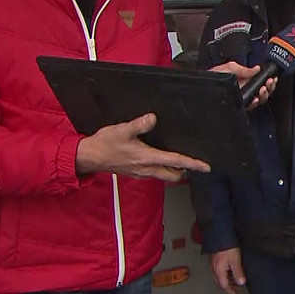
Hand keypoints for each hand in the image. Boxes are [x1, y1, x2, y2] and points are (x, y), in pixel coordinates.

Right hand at [75, 113, 209, 181]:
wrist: (89, 157)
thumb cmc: (104, 145)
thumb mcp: (122, 130)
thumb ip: (139, 124)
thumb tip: (152, 118)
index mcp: (147, 158)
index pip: (176, 162)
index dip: (193, 164)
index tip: (205, 167)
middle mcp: (146, 169)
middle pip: (174, 174)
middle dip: (187, 170)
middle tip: (197, 164)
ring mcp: (141, 172)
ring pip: (165, 175)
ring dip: (175, 170)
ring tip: (183, 161)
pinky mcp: (136, 172)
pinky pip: (155, 173)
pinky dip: (164, 168)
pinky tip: (162, 160)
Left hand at [210, 61, 276, 110]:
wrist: (203, 86)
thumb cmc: (212, 77)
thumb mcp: (229, 67)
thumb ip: (243, 69)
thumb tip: (256, 69)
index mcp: (244, 79)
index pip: (260, 81)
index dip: (268, 79)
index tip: (272, 77)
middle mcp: (245, 88)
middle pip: (263, 90)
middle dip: (269, 86)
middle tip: (269, 83)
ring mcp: (242, 97)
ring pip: (260, 99)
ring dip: (264, 94)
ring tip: (262, 89)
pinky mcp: (238, 104)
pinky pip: (250, 106)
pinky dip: (255, 103)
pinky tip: (255, 98)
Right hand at [210, 248, 246, 293]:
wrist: (220, 236)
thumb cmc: (226, 247)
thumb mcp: (235, 261)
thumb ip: (238, 273)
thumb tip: (241, 283)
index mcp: (219, 271)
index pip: (224, 286)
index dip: (230, 291)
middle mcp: (215, 269)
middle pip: (221, 282)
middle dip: (229, 287)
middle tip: (236, 289)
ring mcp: (214, 264)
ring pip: (220, 277)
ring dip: (228, 280)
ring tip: (236, 280)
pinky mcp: (215, 259)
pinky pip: (220, 271)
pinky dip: (226, 274)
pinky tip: (231, 270)